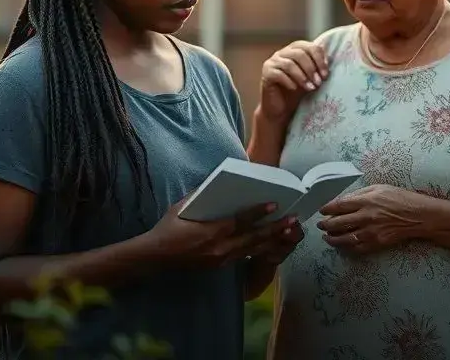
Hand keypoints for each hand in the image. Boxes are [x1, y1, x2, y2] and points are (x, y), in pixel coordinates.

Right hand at [149, 197, 296, 268]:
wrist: (156, 256)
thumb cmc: (168, 228)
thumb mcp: (181, 207)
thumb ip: (200, 196)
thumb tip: (215, 184)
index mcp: (211, 231)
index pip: (240, 221)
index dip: (258, 213)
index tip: (275, 204)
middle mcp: (220, 248)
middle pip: (253, 238)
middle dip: (274, 229)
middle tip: (292, 221)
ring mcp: (221, 259)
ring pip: (253, 250)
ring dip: (272, 241)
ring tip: (288, 233)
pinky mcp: (220, 266)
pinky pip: (244, 257)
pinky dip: (259, 250)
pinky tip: (270, 245)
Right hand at [259, 41, 328, 122]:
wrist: (282, 109)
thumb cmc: (299, 92)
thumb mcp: (312, 78)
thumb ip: (318, 67)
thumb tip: (332, 59)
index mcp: (296, 50)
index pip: (310, 47)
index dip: (319, 59)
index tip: (326, 74)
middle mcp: (283, 53)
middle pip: (300, 54)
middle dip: (312, 69)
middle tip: (319, 82)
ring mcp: (272, 62)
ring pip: (289, 64)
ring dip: (302, 76)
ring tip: (310, 88)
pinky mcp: (266, 73)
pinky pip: (278, 74)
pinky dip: (289, 81)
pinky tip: (295, 89)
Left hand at [317, 185, 422, 253]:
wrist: (418, 216)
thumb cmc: (400, 198)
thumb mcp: (379, 188)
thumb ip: (360, 194)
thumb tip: (343, 200)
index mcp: (366, 201)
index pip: (339, 206)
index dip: (327, 209)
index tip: (321, 211)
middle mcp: (366, 217)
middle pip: (338, 223)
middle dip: (325, 225)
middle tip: (320, 225)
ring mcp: (371, 232)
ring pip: (344, 239)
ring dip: (332, 239)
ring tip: (326, 237)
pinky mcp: (376, 243)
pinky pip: (356, 248)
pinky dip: (346, 247)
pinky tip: (342, 245)